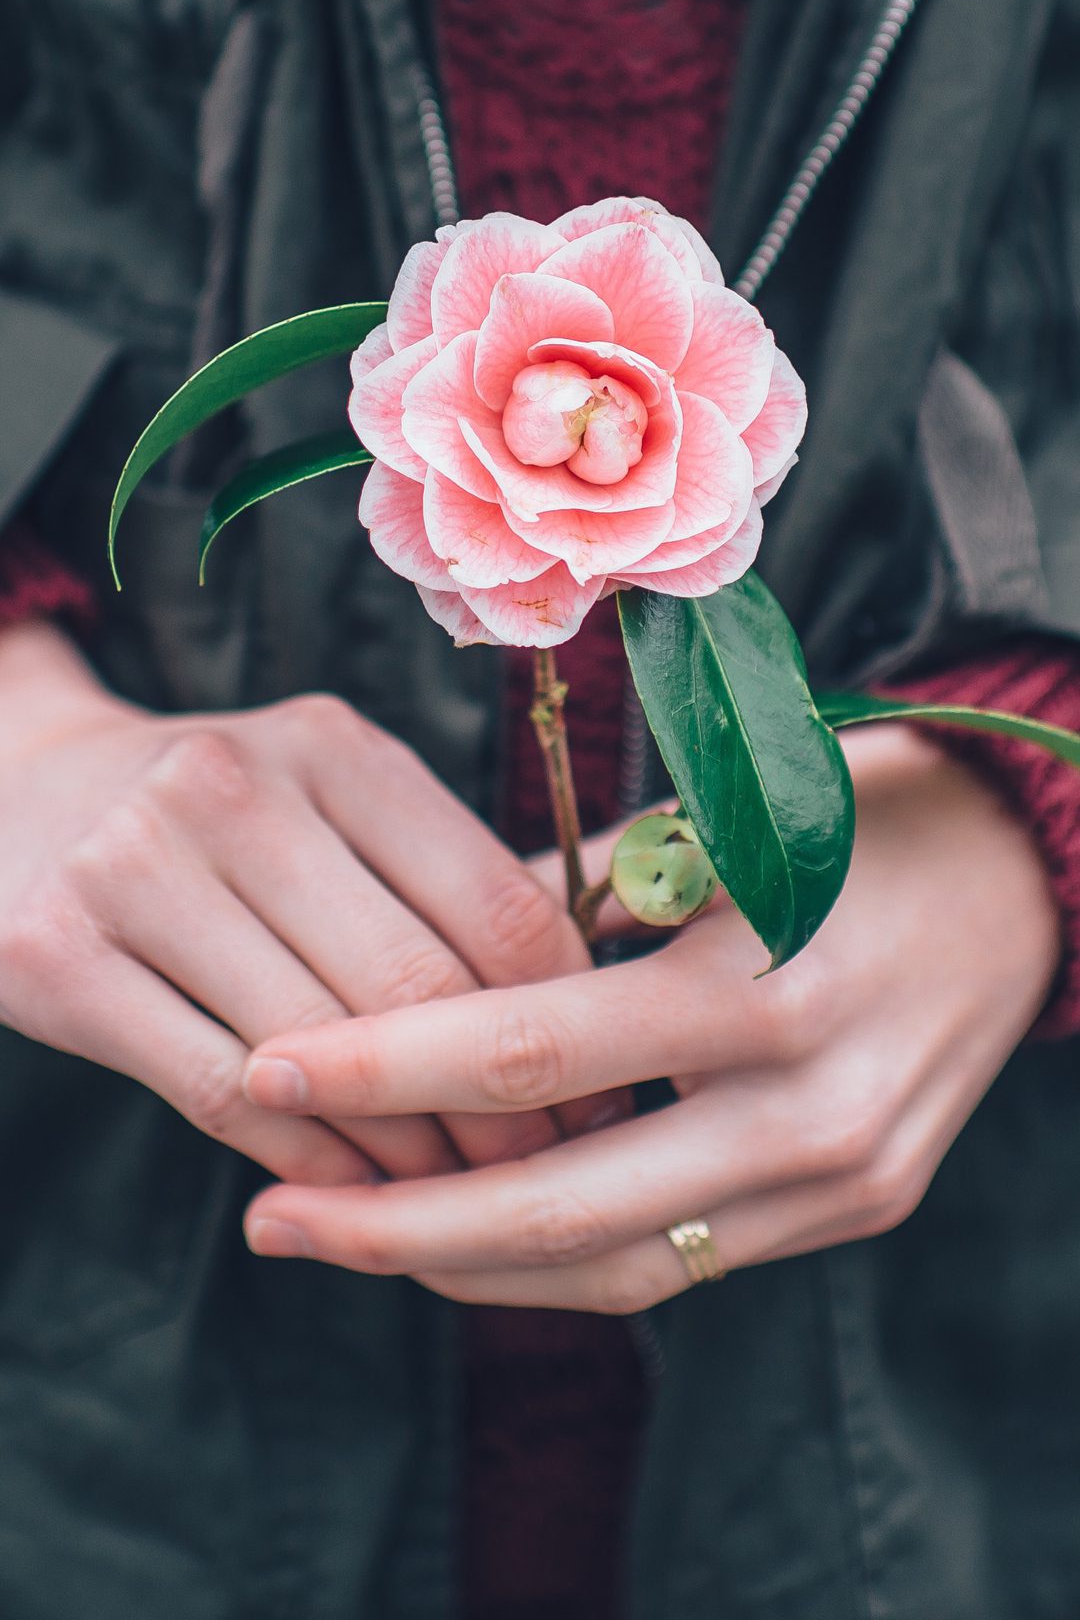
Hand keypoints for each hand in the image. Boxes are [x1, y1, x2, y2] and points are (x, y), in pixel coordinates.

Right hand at [0, 622, 620, 1190]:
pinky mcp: (55, 960)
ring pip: (319, 1054)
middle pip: (413, 986)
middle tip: (542, 1165)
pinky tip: (355, 1190)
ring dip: (407, 1149)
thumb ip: (446, 872)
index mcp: (330, 745)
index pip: (494, 901)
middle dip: (497, 1103)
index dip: (563, 1015)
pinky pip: (218, 1094)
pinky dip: (305, 1161)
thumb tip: (601, 983)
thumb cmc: (221, 816)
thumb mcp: (331, 795)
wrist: (20, 792)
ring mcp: (133, 869)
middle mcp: (232, 789)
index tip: (600, 1083)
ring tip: (459, 1191)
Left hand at [243, 723, 1060, 1306]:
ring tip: (345, 1234)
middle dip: (395, 1222)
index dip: (386, 1066)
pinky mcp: (857, 1208)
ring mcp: (843, 1177)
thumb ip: (582, 896)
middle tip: (270, 1213)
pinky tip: (470, 1233)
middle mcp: (812, 1106)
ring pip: (617, 1265)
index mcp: (770, 981)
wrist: (1026, 883)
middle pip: (562, 1205)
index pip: (537, 1049)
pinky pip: (681, 1261)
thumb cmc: (858, 811)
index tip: (267, 1067)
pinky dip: (563, 1256)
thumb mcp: (723, 814)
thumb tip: (435, 960)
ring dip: (466, 1265)